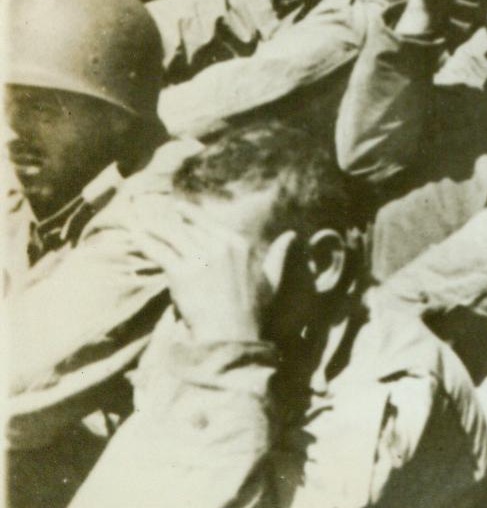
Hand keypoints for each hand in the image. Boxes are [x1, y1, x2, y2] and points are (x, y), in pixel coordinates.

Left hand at [134, 198, 295, 343]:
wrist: (232, 338)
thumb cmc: (253, 313)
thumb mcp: (272, 281)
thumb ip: (279, 256)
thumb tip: (292, 236)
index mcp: (239, 244)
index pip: (209, 223)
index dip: (192, 214)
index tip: (179, 208)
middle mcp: (219, 245)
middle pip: (188, 226)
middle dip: (168, 217)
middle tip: (152, 209)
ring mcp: (199, 257)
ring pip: (172, 234)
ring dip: (153, 224)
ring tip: (139, 217)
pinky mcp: (181, 273)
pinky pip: (159, 250)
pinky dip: (145, 240)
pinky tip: (135, 232)